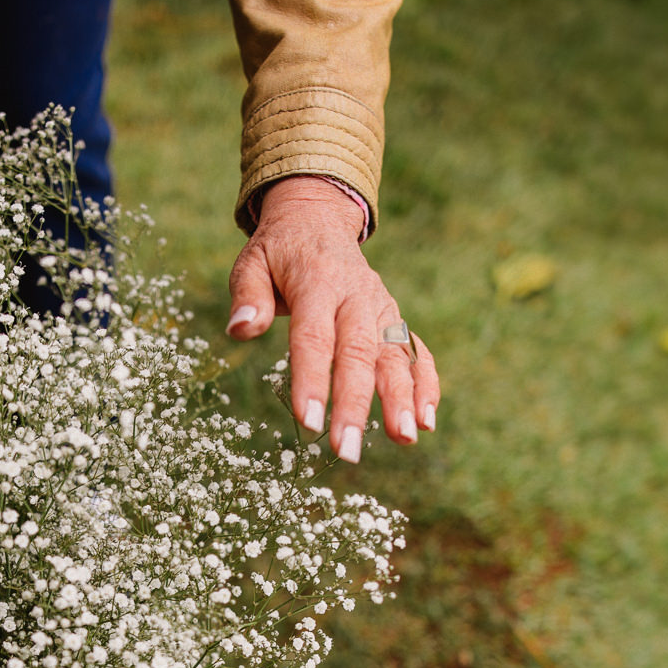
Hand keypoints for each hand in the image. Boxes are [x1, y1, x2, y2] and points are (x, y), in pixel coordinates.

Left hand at [225, 175, 439, 462]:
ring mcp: (381, 308)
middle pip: (359, 354)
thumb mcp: (251, 262)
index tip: (310, 421)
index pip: (314, 337)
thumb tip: (239, 329)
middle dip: (355, 404)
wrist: (317, 218)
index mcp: (317, 282)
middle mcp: (356, 296)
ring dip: (402, 399)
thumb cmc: (278, 252)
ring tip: (404, 438)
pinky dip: (426, 384)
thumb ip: (247, 295)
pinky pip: (415, 351)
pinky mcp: (394, 319)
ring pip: (395, 355)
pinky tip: (427, 422)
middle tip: (349, 450)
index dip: (312, 379)